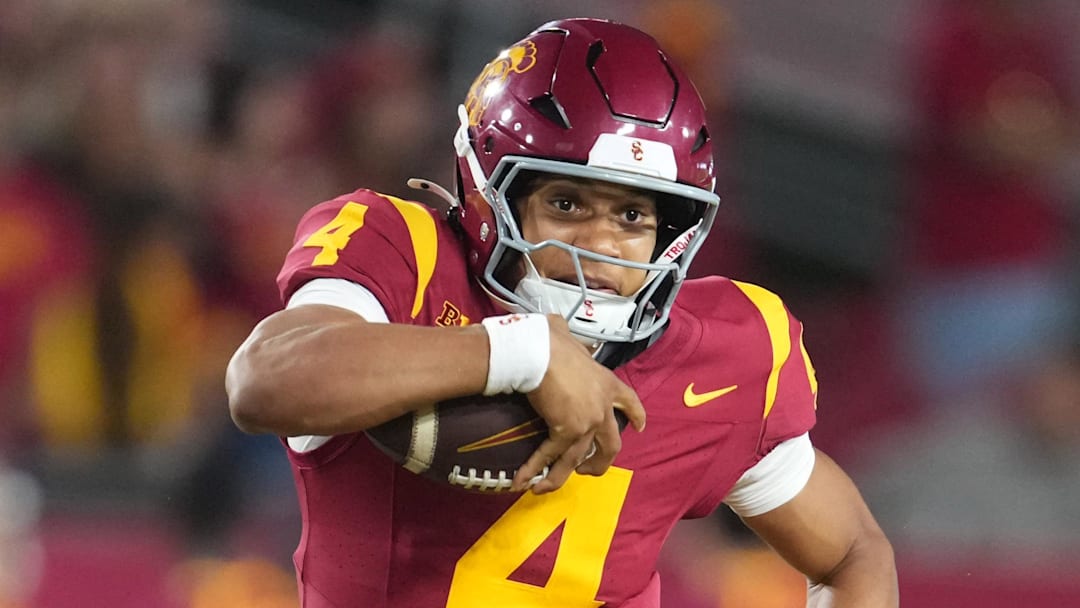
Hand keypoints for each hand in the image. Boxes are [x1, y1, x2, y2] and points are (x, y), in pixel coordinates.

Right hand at [513, 315, 645, 492]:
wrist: (539, 351)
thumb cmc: (550, 341)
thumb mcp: (566, 337)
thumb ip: (567, 338)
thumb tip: (555, 327)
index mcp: (607, 382)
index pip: (630, 402)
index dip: (636, 416)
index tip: (640, 427)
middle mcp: (603, 407)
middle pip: (612, 444)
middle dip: (601, 461)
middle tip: (589, 470)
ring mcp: (588, 422)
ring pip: (578, 459)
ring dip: (560, 476)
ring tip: (545, 487)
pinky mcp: (568, 432)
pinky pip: (551, 456)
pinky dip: (536, 470)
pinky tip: (524, 481)